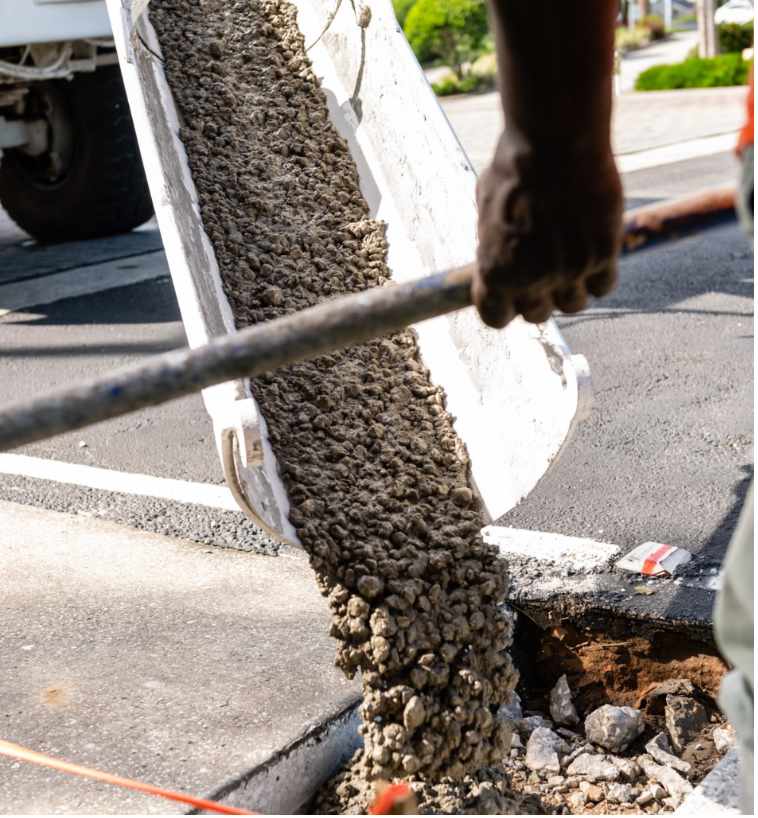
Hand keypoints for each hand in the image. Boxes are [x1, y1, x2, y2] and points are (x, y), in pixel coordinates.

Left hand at [473, 135, 623, 328]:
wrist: (554, 141)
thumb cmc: (514, 169)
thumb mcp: (487, 212)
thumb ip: (493, 245)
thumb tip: (496, 259)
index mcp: (494, 272)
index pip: (496, 319)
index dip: (504, 308)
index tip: (510, 295)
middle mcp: (529, 279)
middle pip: (537, 315)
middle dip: (538, 296)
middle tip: (542, 269)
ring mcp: (568, 271)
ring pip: (573, 304)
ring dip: (571, 288)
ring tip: (569, 258)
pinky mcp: (602, 256)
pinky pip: (604, 285)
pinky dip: (600, 274)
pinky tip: (594, 251)